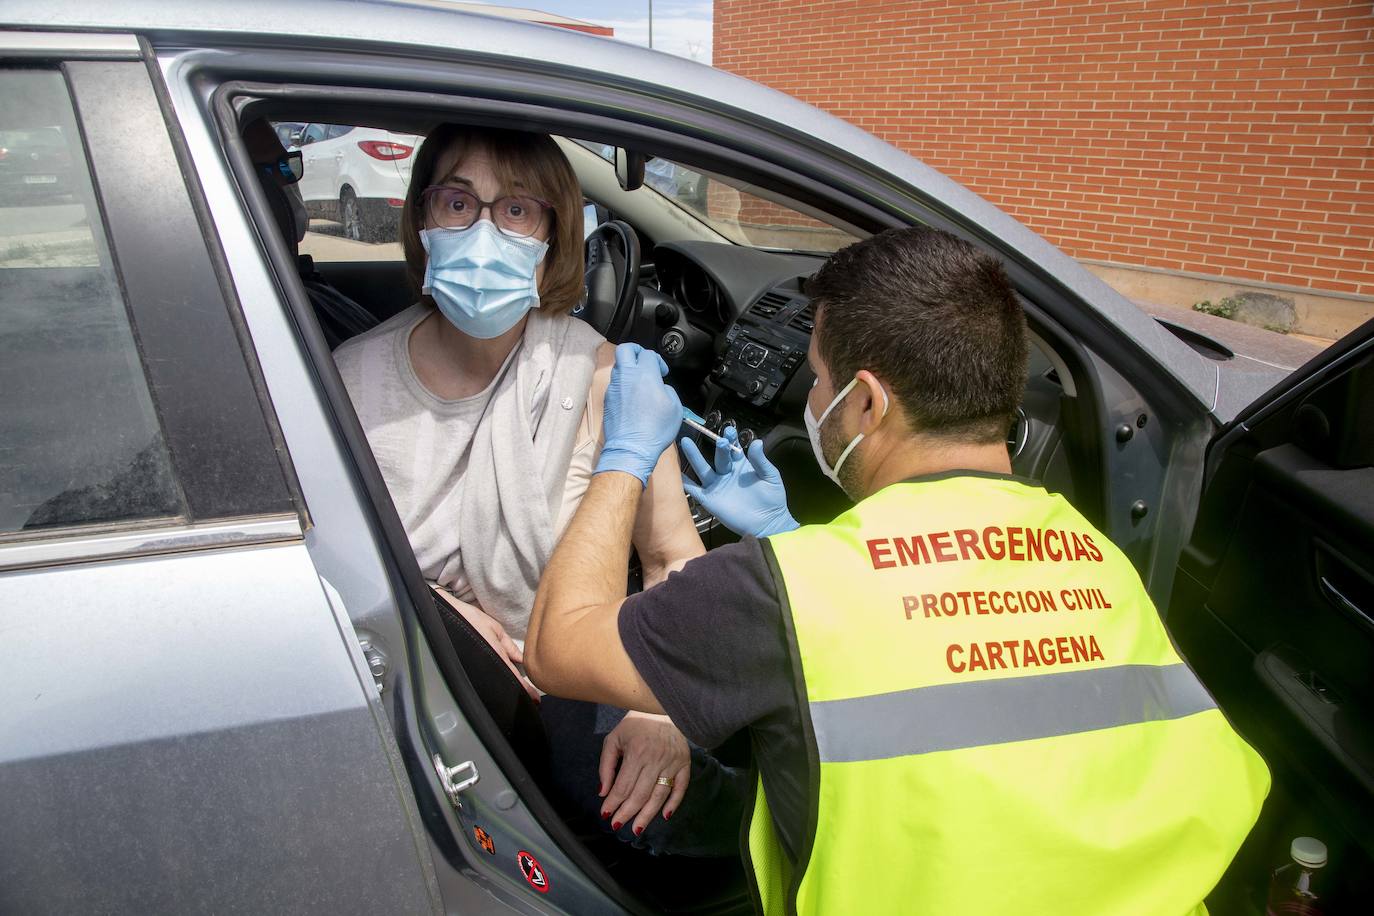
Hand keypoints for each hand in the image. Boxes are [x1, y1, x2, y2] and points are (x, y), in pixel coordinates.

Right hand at [433, 588, 539, 703]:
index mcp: (496, 654)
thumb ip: (509, 646)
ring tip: (517, 694)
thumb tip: (522, 659)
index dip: (526, 689)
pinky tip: (500, 684)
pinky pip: (485, 677)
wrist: (445, 614)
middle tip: (529, 700)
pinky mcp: (470, 666)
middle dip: (516, 692)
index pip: (514, 677)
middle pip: (505, 684)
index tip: (535, 699)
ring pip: (495, 683)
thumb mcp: (494, 629)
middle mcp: (487, 663)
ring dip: (505, 688)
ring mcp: (478, 666)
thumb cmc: (469, 618)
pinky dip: (494, 681)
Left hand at [595, 343, 681, 485]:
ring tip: (639, 380)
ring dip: (629, 367)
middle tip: (644, 360)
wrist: (631, 448)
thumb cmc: (654, 430)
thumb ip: (668, 390)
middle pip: (625, 349)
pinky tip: (632, 396)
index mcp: (645, 374)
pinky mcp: (608, 399)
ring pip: (618, 366)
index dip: (658, 360)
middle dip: (636, 351)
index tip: (662, 371)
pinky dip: (623, 383)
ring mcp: (614, 388)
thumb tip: (661, 387)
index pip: (648, 353)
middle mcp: (626, 377)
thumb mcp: (675, 408)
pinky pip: (614, 383)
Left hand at [598, 711, 690, 833]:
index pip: (624, 786)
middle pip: (640, 794)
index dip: (614, 802)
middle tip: (618, 826)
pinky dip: (674, 803)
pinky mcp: (685, 763)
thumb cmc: (636, 724)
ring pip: (659, 795)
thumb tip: (603, 792)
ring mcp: (672, 762)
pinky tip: (665, 816)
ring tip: (637, 829)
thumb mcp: (614, 739)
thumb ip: (606, 765)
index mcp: (636, 752)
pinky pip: (681, 788)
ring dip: (648, 815)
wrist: (663, 707)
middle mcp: (655, 759)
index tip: (606, 814)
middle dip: (627, 813)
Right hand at [681, 426, 798, 537]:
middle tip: (719, 440)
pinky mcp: (710, 500)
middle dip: (718, 447)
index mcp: (742, 466)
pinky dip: (685, 483)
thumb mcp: (771, 477)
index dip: (731, 439)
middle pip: (719, 457)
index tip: (729, 430)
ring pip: (703, 468)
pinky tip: (677, 474)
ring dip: (694, 456)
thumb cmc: (772, 499)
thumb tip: (757, 442)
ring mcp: (717, 486)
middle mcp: (727, 473)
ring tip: (685, 442)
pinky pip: (695, 490)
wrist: (767, 524)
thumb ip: (761, 461)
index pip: (733, 449)